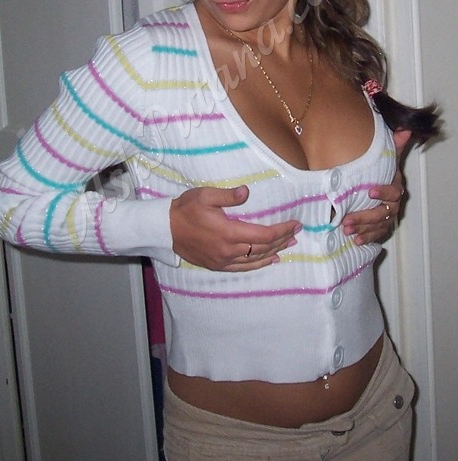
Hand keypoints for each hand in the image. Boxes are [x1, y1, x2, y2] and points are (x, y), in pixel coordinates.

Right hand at [170, 185, 300, 270]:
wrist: (165, 229)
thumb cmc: (185, 209)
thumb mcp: (205, 196)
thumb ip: (227, 196)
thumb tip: (246, 192)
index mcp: (228, 232)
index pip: (263, 235)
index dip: (282, 230)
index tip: (294, 224)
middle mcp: (228, 250)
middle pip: (263, 248)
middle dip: (281, 240)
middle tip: (295, 232)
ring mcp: (223, 260)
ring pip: (255, 260)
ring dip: (274, 252)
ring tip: (288, 246)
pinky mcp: (217, 265)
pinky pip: (243, 268)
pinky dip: (259, 264)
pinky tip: (269, 260)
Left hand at [342, 129, 410, 244]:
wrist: (375, 185)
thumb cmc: (378, 170)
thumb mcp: (385, 158)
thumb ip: (393, 146)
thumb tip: (405, 130)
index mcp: (395, 187)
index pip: (393, 191)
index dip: (383, 192)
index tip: (369, 192)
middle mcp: (393, 204)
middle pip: (382, 213)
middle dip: (365, 217)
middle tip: (346, 219)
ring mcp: (387, 216)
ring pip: (378, 225)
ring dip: (362, 229)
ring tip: (346, 230)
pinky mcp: (381, 226)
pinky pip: (376, 234)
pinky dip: (367, 238)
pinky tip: (356, 241)